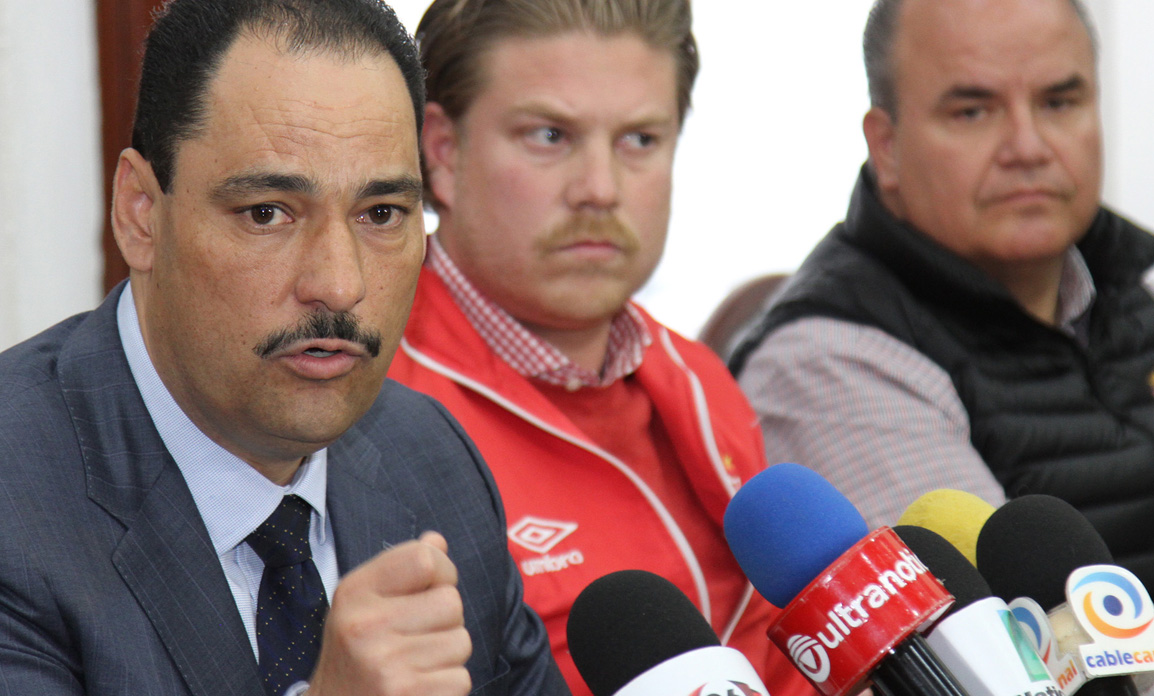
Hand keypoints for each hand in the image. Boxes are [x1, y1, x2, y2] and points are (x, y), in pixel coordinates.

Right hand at [307, 531, 471, 695]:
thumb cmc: (355, 654)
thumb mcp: (362, 603)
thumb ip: (400, 569)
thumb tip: (437, 542)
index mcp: (355, 592)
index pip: (424, 558)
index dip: (442, 571)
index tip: (431, 589)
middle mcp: (366, 626)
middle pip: (451, 602)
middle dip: (445, 620)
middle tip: (417, 637)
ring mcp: (386, 665)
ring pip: (461, 642)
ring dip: (448, 655)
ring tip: (415, 663)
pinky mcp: (407, 694)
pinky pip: (460, 678)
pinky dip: (447, 684)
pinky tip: (418, 685)